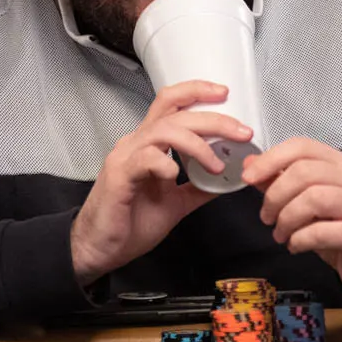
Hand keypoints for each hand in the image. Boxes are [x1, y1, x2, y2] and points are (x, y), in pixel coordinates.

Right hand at [70, 80, 252, 285]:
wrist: (100, 249)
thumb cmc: (130, 223)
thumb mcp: (176, 202)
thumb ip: (199, 187)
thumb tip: (228, 178)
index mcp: (149, 144)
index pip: (172, 104)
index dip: (197, 92)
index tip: (225, 94)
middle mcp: (136, 143)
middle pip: (176, 113)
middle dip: (213, 119)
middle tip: (241, 132)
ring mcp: (125, 157)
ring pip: (164, 131)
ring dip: (197, 144)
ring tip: (217, 164)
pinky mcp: (118, 175)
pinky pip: (145, 158)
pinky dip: (165, 164)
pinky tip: (175, 177)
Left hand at [241, 137, 341, 301]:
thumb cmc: (338, 227)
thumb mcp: (306, 202)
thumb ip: (279, 181)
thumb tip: (250, 164)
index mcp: (339, 163)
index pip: (301, 146)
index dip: (270, 160)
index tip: (248, 178)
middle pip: (304, 172)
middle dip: (275, 196)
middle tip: (266, 218)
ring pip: (313, 198)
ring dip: (286, 219)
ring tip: (280, 235)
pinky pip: (321, 231)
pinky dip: (299, 239)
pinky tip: (295, 246)